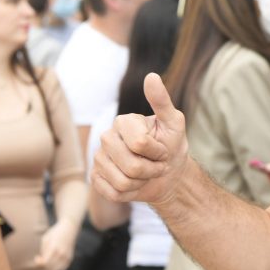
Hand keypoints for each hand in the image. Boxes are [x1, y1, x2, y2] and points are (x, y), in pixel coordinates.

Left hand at [34, 219, 77, 269]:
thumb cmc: (55, 233)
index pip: (45, 262)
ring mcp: (67, 256)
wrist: (69, 228)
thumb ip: (43, 251)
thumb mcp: (45, 239)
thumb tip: (41, 261)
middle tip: (42, 258)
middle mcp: (62, 253)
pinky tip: (54, 262)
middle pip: (50, 267)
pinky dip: (57, 268)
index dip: (38, 262)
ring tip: (48, 261)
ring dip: (50, 268)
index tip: (37, 257)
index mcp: (54, 247)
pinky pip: (63, 268)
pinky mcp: (70, 257)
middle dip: (44, 266)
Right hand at [90, 73, 188, 205]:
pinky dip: (130, 193)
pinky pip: (113, 193)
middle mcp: (106, 137)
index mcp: (123, 122)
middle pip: (130, 165)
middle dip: (152, 169)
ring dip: (143, 181)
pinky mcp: (96, 178)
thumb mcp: (174, 123)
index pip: (140, 144)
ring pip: (123, 181)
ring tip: (147, 173)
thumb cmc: (171, 145)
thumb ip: (162, 100)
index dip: (158, 152)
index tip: (163, 149)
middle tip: (157, 163)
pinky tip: (135, 183)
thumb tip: (151, 76)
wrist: (168, 173)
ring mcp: (98, 158)